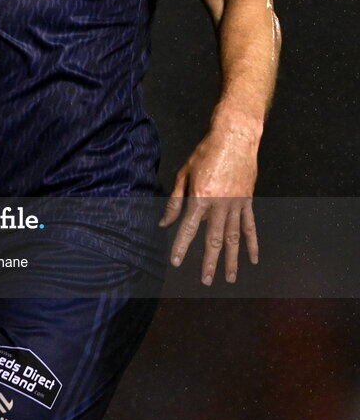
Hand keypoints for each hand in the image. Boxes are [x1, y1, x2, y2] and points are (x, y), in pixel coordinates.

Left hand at [158, 131, 258, 284]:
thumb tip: (165, 222)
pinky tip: (253, 259)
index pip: (188, 228)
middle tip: (206, 281)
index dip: (181, 246)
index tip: (176, 263)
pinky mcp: (248, 202)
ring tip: (229, 279)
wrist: (234, 138)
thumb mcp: (184, 173)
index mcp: (200, 197)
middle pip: (213, 239)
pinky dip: (252, 244)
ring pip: (233, 238)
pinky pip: (250, 226)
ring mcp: (236, 204)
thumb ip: (175, 200)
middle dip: (209, 262)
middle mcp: (219, 204)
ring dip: (231, 260)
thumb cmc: (205, 153)